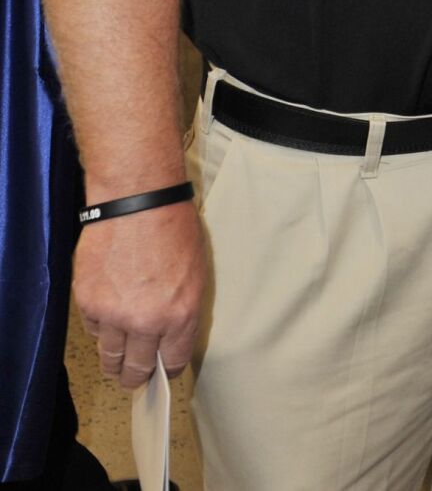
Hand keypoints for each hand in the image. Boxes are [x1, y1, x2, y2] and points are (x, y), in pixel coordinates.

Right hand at [74, 199, 204, 387]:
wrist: (138, 201)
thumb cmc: (175, 227)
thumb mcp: (196, 270)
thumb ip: (183, 308)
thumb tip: (173, 333)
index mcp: (181, 313)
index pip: (174, 360)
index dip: (170, 369)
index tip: (166, 372)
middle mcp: (146, 321)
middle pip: (137, 368)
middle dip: (137, 376)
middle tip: (135, 378)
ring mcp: (113, 314)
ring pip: (109, 356)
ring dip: (114, 361)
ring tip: (116, 363)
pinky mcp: (87, 302)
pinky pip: (94, 328)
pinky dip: (100, 327)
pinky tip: (107, 319)